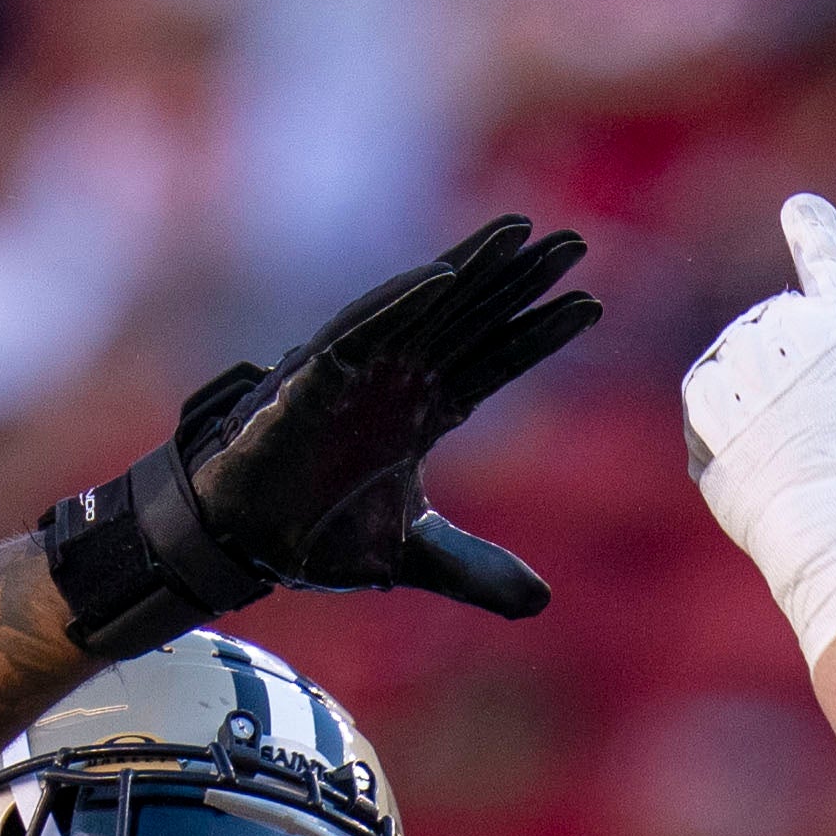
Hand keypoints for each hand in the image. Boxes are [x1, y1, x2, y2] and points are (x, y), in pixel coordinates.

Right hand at [191, 215, 598, 612]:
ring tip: (523, 232)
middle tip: (575, 243)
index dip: (539, 333)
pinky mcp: (316, 372)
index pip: (493, 361)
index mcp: (422, 412)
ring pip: (426, 306)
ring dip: (472, 268)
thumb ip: (474, 570)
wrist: (245, 544)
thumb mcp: (414, 555)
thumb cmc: (316, 535)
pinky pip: (363, 325)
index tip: (590, 305)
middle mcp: (397, 380)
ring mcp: (360, 370)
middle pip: (471, 318)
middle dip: (521, 281)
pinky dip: (402, 300)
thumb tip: (541, 602)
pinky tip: (446, 274)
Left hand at [683, 193, 835, 666]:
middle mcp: (781, 332)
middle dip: (792, 365)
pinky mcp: (699, 406)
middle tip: (822, 426)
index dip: (815, 230)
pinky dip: (726, 428)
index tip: (800, 207)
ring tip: (788, 449)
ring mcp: (736, 366)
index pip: (826, 261)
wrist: (830, 526)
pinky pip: (710, 402)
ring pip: (740, 365)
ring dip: (757, 395)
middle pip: (779, 331)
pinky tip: (756, 461)